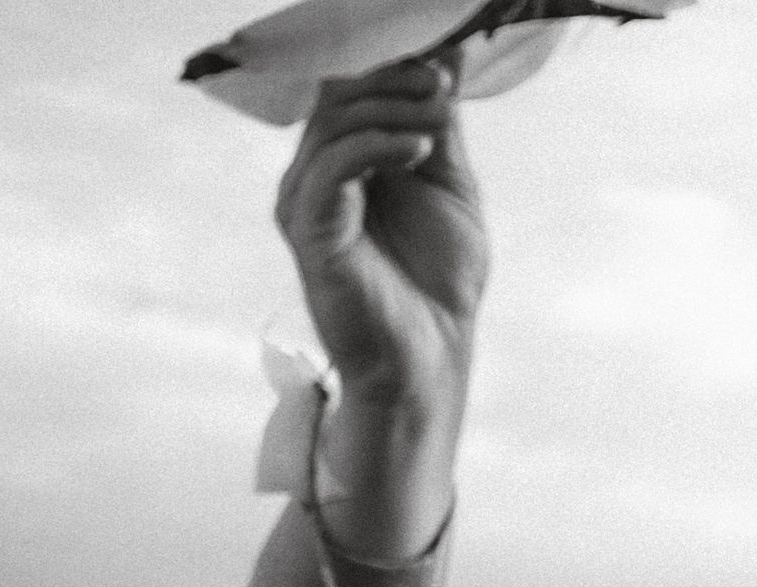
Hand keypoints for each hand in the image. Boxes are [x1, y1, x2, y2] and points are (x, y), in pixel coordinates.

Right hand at [275, 63, 486, 558]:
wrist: (429, 362)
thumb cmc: (438, 285)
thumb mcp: (450, 188)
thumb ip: (441, 125)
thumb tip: (447, 55)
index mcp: (345, 159)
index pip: (352, 86)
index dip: (391, 64)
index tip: (440, 58)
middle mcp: (316, 172)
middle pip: (338, 93)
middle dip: (392, 79)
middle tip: (440, 82)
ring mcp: (306, 199)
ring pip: (335, 122)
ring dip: (392, 108)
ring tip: (438, 119)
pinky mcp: (308, 228)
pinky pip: (334, 166)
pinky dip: (378, 145)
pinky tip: (420, 150)